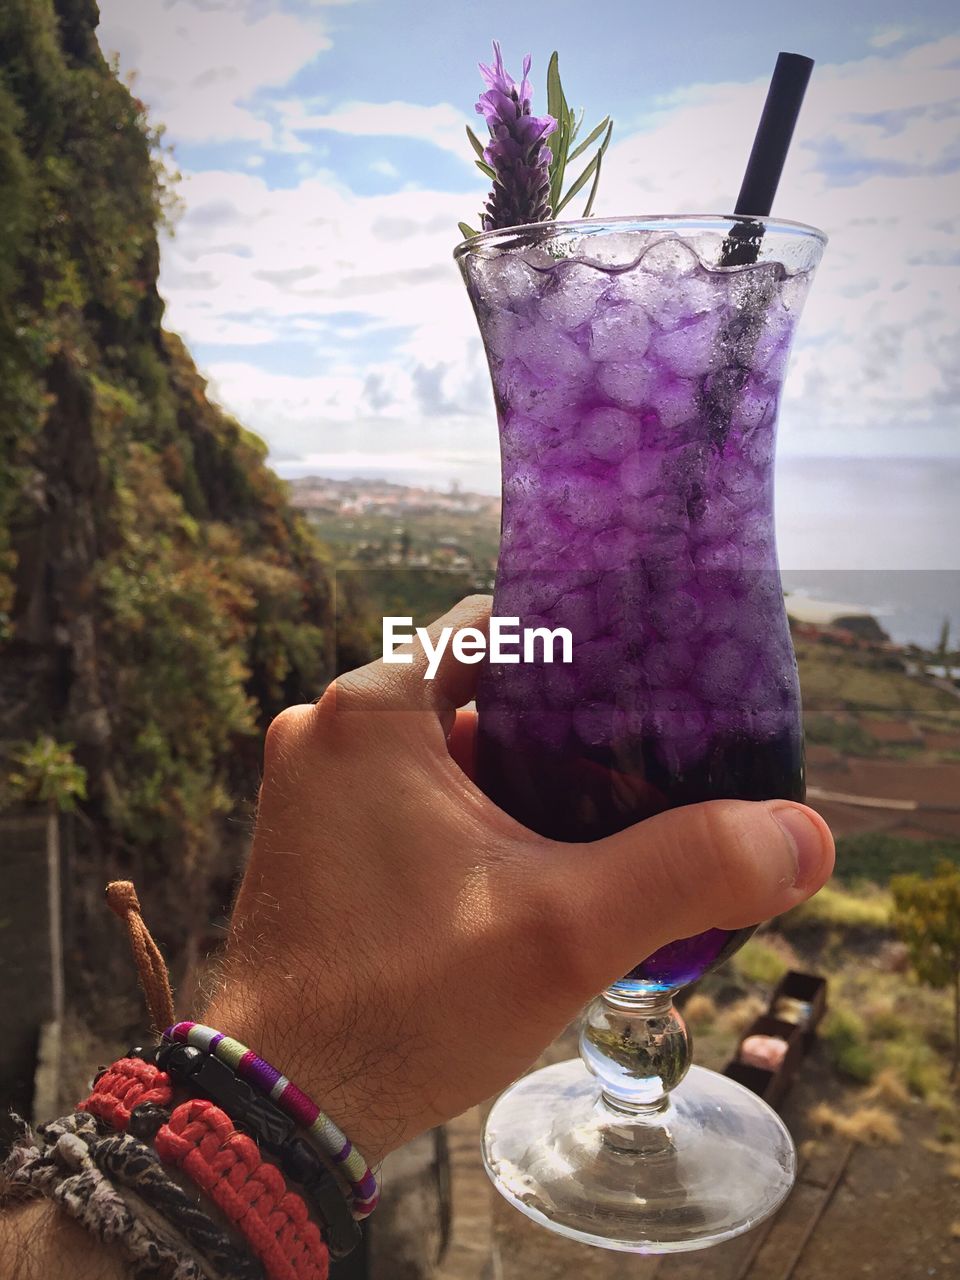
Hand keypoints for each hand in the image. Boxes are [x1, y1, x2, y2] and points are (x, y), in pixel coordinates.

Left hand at [202, 596, 833, 1163]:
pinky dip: (473, 816)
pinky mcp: (314, 843)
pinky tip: (535, 864)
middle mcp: (327, 731)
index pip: (501, 627)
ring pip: (445, 750)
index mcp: (372, 710)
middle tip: (647, 761)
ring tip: (607, 815)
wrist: (279, 1110)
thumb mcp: (566, 930)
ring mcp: (314, 790)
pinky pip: (411, 798)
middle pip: (477, 690)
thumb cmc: (404, 1003)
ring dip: (518, 778)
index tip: (651, 682)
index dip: (584, 647)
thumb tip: (805, 836)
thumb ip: (688, 869)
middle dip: (562, 725)